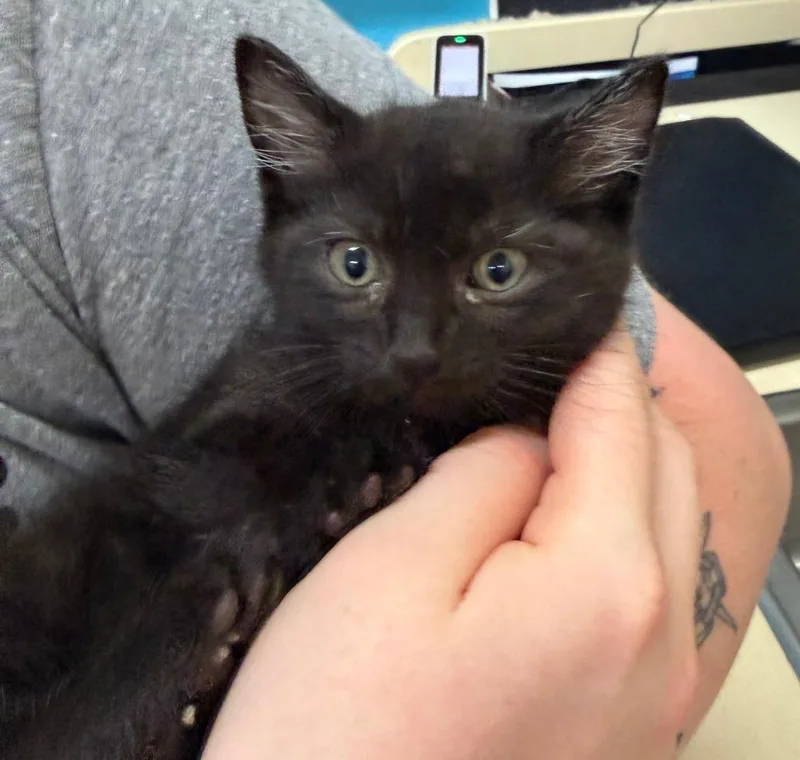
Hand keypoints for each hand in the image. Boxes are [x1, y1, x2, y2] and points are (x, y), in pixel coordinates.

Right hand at [202, 328, 699, 759]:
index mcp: (603, 586)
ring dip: (629, 459)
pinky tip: (570, 512)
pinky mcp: (627, 723)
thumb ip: (481, 480)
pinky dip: (626, 526)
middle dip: (621, 398)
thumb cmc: (338, 733)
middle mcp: (657, 644)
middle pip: (665, 470)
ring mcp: (653, 694)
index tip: (582, 309)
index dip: (596, 353)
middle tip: (565, 356)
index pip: (619, 421)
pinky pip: (654, 590)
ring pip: (671, 528)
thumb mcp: (392, 568)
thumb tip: (528, 443)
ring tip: (564, 420)